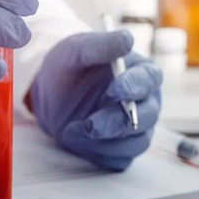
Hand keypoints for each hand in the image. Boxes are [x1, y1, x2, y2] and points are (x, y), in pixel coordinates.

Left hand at [27, 31, 161, 170]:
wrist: (49, 96)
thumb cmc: (68, 67)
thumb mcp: (75, 50)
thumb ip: (100, 45)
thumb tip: (127, 40)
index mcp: (138, 72)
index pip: (149, 79)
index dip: (135, 86)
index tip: (115, 88)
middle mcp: (143, 101)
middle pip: (148, 116)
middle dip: (119, 121)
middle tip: (91, 123)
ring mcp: (134, 128)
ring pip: (136, 142)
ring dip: (105, 140)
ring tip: (73, 130)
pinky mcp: (120, 148)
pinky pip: (119, 159)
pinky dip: (99, 153)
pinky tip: (77, 140)